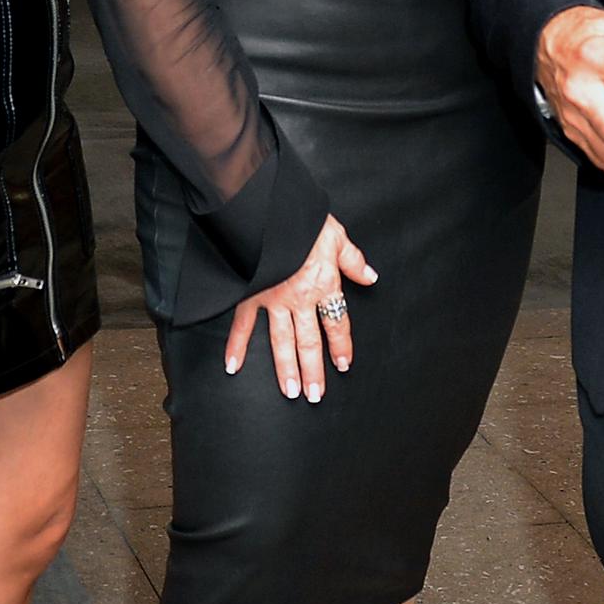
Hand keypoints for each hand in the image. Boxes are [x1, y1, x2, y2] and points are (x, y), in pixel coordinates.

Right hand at [224, 213, 375, 401]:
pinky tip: (233, 367)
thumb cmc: (302, 220)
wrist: (266, 208)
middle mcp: (300, 299)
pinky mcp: (250, 294)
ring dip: (285, 369)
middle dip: (313, 371)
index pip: (337, 323)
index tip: (344, 365)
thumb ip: (353, 260)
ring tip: (289, 392)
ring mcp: (273, 300)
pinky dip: (236, 346)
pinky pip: (242, 325)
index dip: (342, 346)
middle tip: (313, 395)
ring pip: (281, 341)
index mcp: (324, 284)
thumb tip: (370, 277)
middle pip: (309, 342)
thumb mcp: (336, 235)